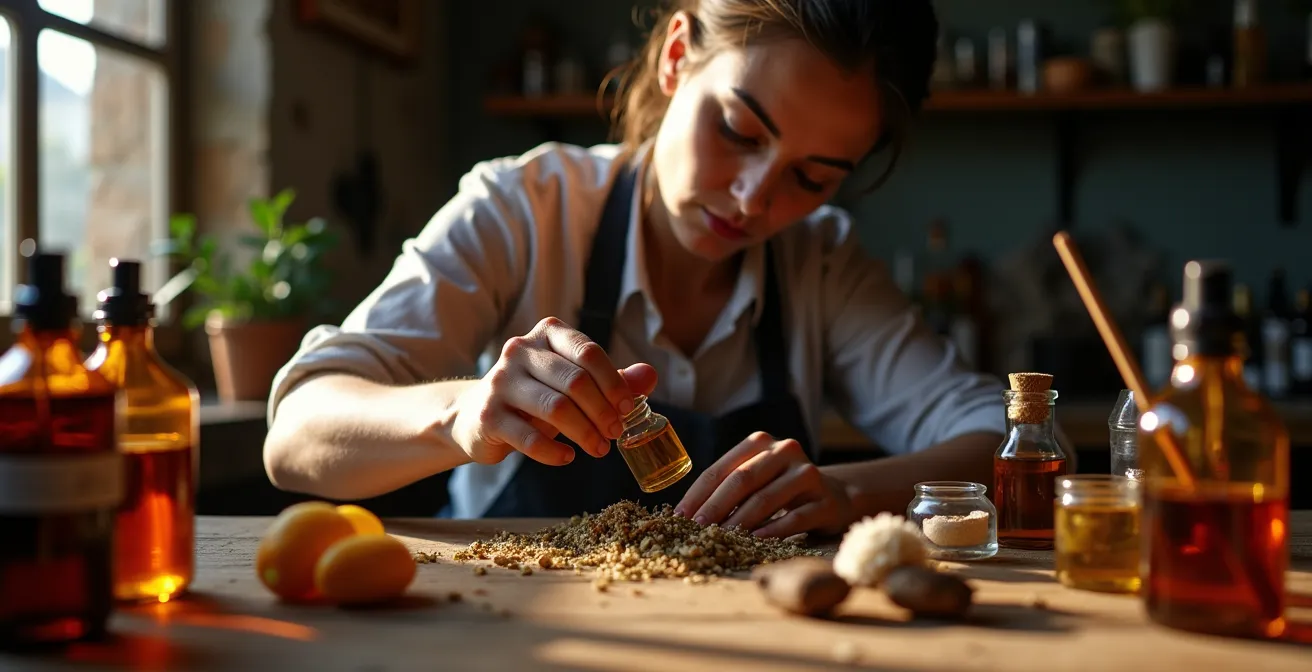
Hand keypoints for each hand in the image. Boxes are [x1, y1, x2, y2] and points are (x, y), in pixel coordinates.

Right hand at [450, 317, 657, 465]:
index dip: (614, 382)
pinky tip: (568, 457)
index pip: (588, 352)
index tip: (628, 408)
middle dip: (602, 411)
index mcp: (547, 335)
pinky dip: (554, 452)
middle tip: (615, 433)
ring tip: (599, 449)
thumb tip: (650, 375)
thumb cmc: (535, 396)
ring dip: (584, 433)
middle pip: (574, 381)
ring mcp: (500, 382)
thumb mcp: (573, 383)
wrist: (474, 415)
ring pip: (554, 408)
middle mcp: (520, 351)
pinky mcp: (488, 416)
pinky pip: (529, 437)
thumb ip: (611, 379)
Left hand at [675, 432, 852, 537]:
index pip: (721, 469)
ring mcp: (807, 474)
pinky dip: (773, 530)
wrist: (835, 495)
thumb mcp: (756, 479)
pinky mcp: (825, 500)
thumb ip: (728, 488)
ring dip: (741, 521)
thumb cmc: (781, 489)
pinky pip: (795, 517)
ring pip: (766, 498)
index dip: (697, 494)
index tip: (680, 517)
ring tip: (722, 538)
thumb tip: (687, 516)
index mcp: (760, 443)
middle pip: (742, 480)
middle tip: (698, 529)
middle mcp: (784, 451)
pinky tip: (756, 540)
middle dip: (716, 507)